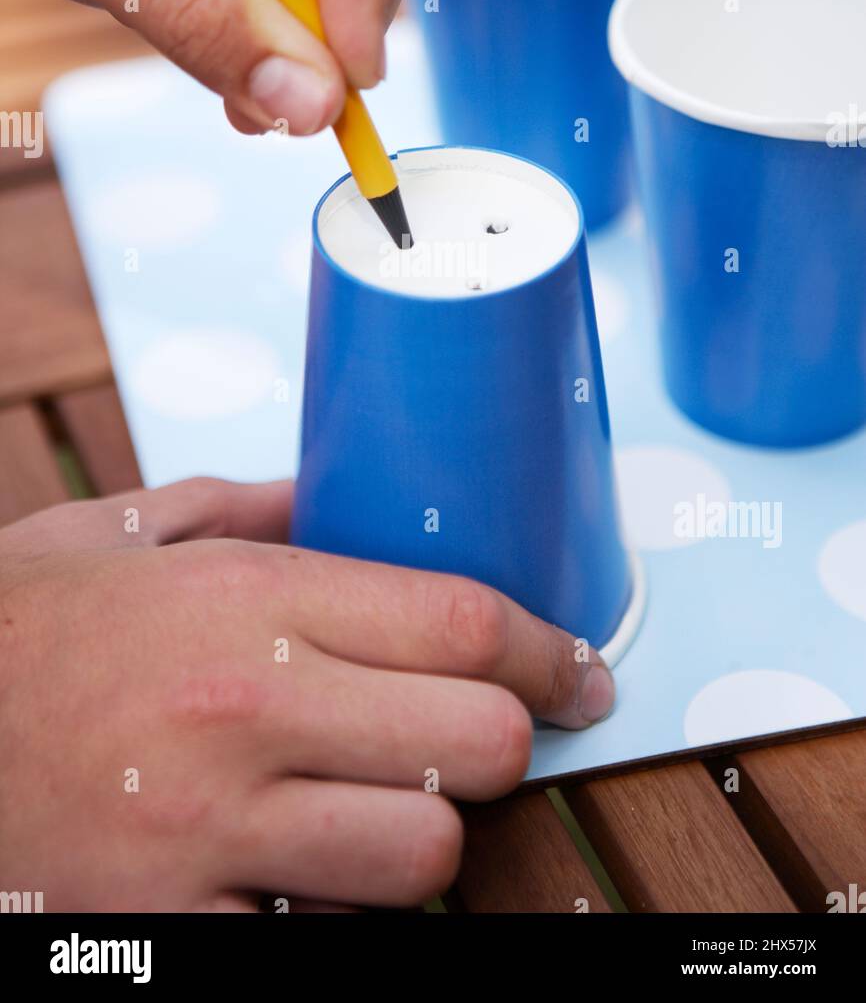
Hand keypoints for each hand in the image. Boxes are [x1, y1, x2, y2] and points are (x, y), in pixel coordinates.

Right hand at [0, 478, 614, 911]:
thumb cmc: (14, 632)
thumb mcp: (118, 533)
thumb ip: (250, 506)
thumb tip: (349, 495)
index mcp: (244, 600)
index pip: (463, 625)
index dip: (551, 652)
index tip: (579, 673)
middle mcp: (241, 713)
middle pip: (476, 745)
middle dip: (500, 744)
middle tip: (474, 739)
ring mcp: (207, 837)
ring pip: (421, 859)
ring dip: (417, 836)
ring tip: (365, 808)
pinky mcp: (172, 934)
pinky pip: (326, 944)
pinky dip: (333, 916)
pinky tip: (290, 874)